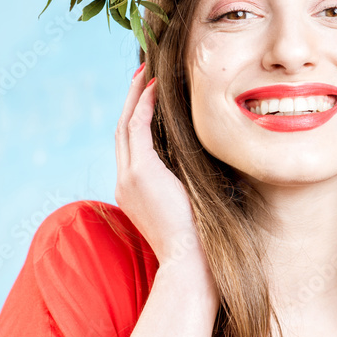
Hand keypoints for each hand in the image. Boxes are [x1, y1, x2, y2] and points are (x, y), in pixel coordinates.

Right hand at [114, 64, 212, 280]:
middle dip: (131, 101)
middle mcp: (125, 182)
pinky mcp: (140, 173)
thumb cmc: (200, 238)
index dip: (137, 117)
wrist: (190, 262)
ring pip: (125, 125)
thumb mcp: (191, 202)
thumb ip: (190, 180)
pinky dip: (143, 105)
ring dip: (135, 97)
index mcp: (135, 191)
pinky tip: (153, 88)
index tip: (148, 96)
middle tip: (142, 75)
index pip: (132, 145)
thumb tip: (213, 160)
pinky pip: (136, 128)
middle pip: (123, 130)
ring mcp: (128, 177)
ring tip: (146, 74)